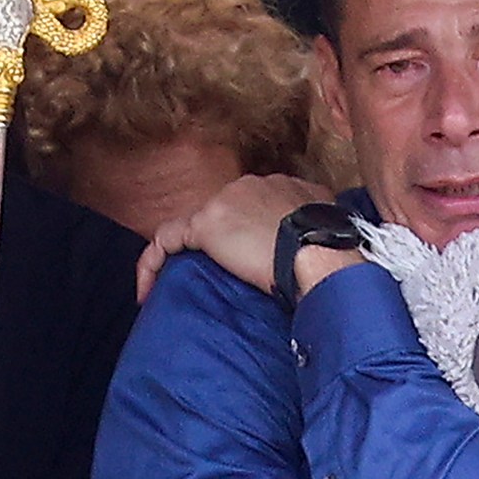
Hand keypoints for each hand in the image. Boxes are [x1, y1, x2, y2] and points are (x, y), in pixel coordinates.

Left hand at [135, 173, 333, 301]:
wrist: (319, 251)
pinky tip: (146, 293)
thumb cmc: (332, 248)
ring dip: (181, 257)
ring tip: (175, 287)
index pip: (250, 207)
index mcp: (278, 186)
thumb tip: (318, 241)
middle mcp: (248, 186)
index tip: (248, 262)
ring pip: (189, 227)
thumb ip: (315, 222)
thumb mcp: (330, 224)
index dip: (244, 235)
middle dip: (217, 246)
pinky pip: (165, 241)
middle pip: (220, 215)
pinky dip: (151, 265)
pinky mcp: (206, 225)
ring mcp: (224, 202)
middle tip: (220, 279)